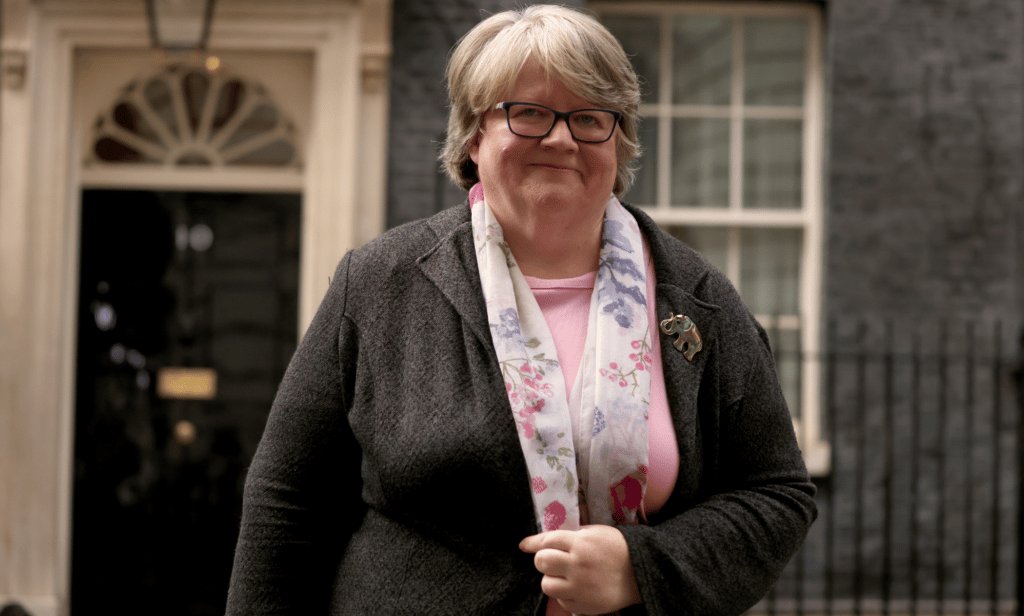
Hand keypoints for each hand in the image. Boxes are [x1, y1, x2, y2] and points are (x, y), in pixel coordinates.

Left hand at [519, 524, 641, 614]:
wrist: (641, 573)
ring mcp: (580, 587)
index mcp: (581, 543)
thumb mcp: (597, 532)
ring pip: (546, 584)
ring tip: (565, 576)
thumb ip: (573, 534)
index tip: (523, 545)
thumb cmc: (619, 549)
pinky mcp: (584, 606)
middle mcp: (578, 565)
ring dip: (552, 579)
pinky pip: (561, 602)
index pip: (547, 540)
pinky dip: (565, 595)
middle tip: (554, 560)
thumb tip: (548, 537)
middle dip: (544, 559)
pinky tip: (577, 588)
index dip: (532, 542)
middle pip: (541, 562)